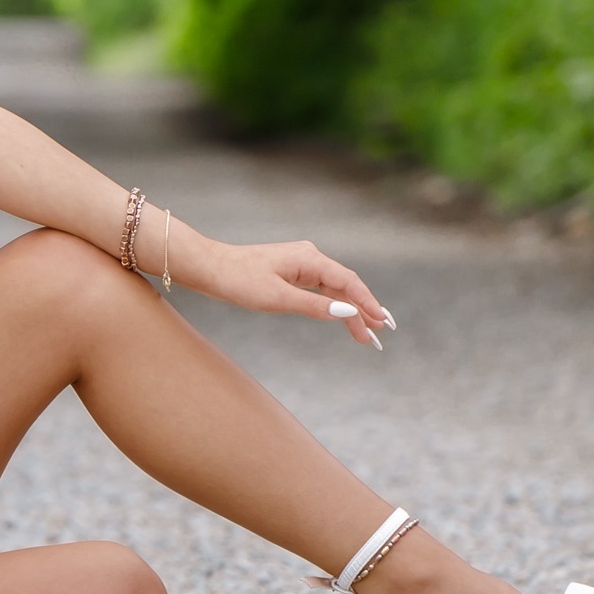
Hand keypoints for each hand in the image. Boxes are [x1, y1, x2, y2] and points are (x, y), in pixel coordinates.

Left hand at [173, 231, 393, 347]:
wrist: (210, 268)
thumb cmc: (239, 281)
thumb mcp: (277, 298)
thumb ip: (314, 306)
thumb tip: (347, 311)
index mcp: (310, 258)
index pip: (348, 282)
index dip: (368, 303)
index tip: (382, 323)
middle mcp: (310, 257)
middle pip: (345, 286)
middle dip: (363, 310)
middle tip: (379, 336)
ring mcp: (302, 263)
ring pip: (334, 289)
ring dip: (350, 310)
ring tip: (366, 334)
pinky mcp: (293, 272)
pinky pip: (321, 289)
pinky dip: (333, 304)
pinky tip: (343, 317)